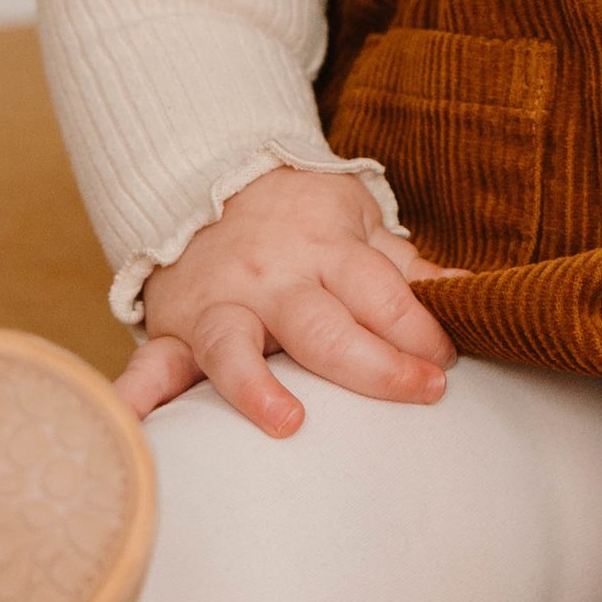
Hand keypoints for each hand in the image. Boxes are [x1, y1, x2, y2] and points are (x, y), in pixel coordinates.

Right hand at [116, 167, 456, 439]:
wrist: (204, 174)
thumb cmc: (298, 212)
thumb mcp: (357, 222)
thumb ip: (405, 265)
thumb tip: (471, 291)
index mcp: (326, 249)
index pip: (382, 292)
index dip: (420, 329)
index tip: (447, 363)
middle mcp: (273, 279)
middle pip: (324, 325)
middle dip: (375, 363)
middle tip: (423, 391)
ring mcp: (220, 304)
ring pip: (234, 346)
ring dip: (256, 385)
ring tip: (287, 423)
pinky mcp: (175, 328)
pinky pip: (150, 363)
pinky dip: (136, 396)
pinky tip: (130, 426)